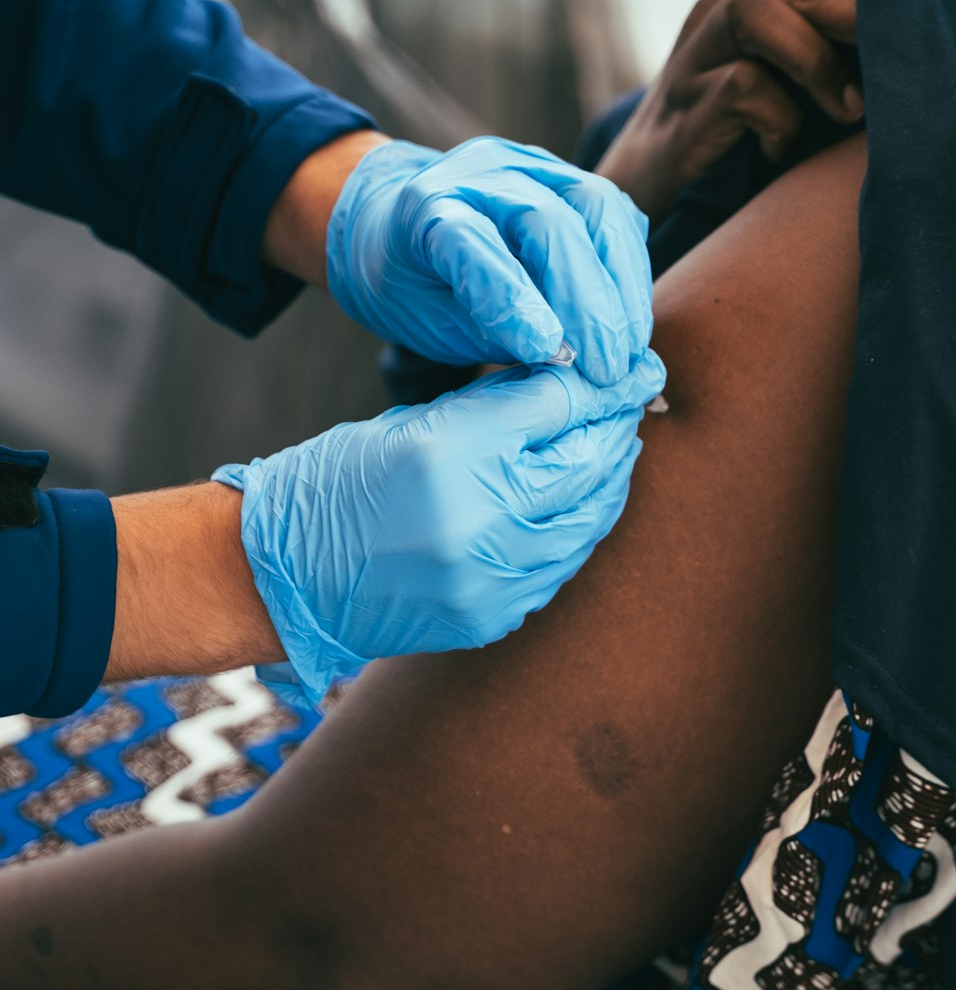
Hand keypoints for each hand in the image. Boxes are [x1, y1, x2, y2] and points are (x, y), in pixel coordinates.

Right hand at [213, 349, 665, 706]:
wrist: (284, 575)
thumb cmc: (340, 482)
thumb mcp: (414, 420)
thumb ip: (496, 404)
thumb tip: (571, 382)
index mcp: (452, 452)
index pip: (562, 407)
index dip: (606, 386)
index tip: (637, 372)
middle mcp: (479, 518)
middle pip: (589, 464)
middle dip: (617, 432)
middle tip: (631, 408)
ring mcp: (489, 578)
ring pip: (588, 522)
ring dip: (608, 484)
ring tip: (611, 454)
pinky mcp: (490, 618)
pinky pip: (559, 568)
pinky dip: (576, 532)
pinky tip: (575, 508)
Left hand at [326, 136, 653, 385]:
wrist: (398, 227)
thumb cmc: (413, 288)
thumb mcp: (429, 321)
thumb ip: (491, 332)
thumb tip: (566, 360)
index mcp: (426, 208)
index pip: (473, 245)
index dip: (513, 300)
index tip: (549, 354)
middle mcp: (482, 172)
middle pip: (550, 223)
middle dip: (588, 303)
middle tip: (607, 369)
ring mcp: (532, 166)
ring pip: (597, 207)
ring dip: (623, 286)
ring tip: (629, 351)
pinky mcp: (570, 178)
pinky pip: (615, 214)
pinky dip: (631, 269)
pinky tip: (632, 320)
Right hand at [598, 0, 955, 225]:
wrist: (641, 185)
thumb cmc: (727, 133)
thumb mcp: (782, 78)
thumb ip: (824, 49)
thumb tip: (901, 41)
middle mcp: (719, 11)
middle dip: (862, 9)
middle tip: (898, 51)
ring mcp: (697, 54)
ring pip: (760, 12)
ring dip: (815, 60)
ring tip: (846, 107)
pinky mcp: (686, 103)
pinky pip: (745, 89)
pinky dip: (779, 122)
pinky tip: (777, 150)